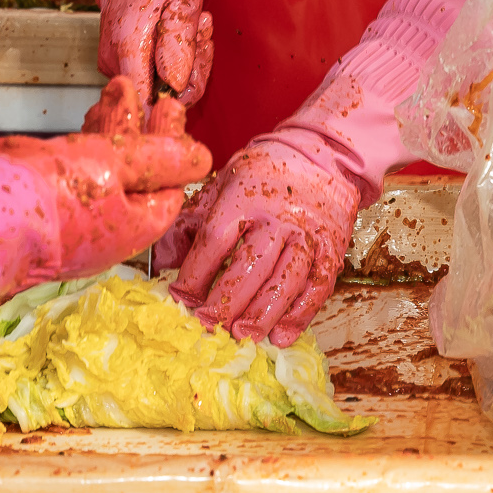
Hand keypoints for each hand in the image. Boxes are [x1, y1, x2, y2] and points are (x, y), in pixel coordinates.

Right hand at [0, 75, 213, 301]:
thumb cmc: (42, 198)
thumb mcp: (114, 165)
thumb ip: (158, 158)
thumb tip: (201, 160)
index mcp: (131, 229)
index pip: (169, 188)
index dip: (175, 148)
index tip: (173, 108)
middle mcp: (103, 230)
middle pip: (137, 176)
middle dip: (145, 130)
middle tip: (155, 95)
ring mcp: (70, 218)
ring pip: (103, 168)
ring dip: (115, 126)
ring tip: (120, 87)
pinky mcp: (39, 201)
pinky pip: (72, 168)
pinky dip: (84, 139)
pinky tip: (86, 114)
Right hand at [84, 0, 213, 125]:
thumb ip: (178, 40)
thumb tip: (175, 84)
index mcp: (126, 46)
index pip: (145, 103)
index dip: (176, 100)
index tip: (193, 70)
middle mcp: (114, 63)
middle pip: (161, 97)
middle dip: (192, 71)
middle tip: (202, 32)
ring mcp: (116, 66)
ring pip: (162, 88)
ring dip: (189, 62)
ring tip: (195, 24)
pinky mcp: (123, 65)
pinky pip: (156, 78)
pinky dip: (177, 60)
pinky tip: (183, 32)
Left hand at [156, 132, 358, 345]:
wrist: (321, 156)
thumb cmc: (263, 175)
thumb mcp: (221, 184)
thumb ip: (191, 221)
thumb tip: (162, 260)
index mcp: (244, 197)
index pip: (215, 239)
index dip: (195, 272)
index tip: (179, 296)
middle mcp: (278, 217)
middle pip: (251, 263)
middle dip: (227, 300)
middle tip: (207, 325)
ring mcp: (307, 236)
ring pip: (285, 279)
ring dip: (263, 312)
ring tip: (242, 335)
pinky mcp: (331, 251)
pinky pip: (317, 288)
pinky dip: (300, 315)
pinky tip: (281, 335)